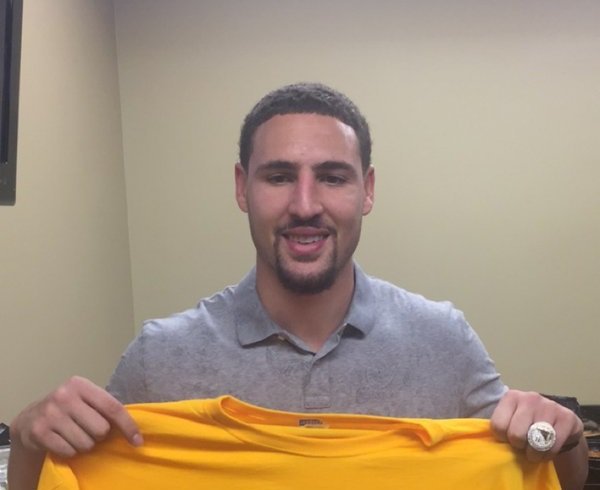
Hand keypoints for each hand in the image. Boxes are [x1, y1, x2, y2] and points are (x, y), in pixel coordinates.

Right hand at [11, 376, 141, 457]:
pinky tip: (63, 442)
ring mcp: (50, 414)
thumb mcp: (85, 401)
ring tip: (75, 435)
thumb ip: (105, 408)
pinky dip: (70, 451)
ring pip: (86, 443)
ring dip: (85, 444)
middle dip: (99, 435)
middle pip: (101, 428)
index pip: (112, 407)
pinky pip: (69, 451)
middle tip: (89, 430)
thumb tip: (135, 430)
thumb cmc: (68, 409)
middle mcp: (64, 396)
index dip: (128, 425)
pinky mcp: (39, 432)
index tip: (138, 440)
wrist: (31, 418)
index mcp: (80, 384)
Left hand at [490, 389, 582, 461]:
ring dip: (534, 453)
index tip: (507, 438)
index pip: (497, 426)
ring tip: (533, 451)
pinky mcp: (567, 417)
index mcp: (511, 397)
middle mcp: (530, 397)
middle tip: (522, 445)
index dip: (502, 438)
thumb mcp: (509, 420)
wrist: (557, 423)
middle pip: (516, 435)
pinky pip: (554, 445)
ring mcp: (550, 405)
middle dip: (518, 446)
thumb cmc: (526, 424)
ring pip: (535, 441)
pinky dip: (548, 455)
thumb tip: (484, 439)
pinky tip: (546, 452)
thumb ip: (498, 426)